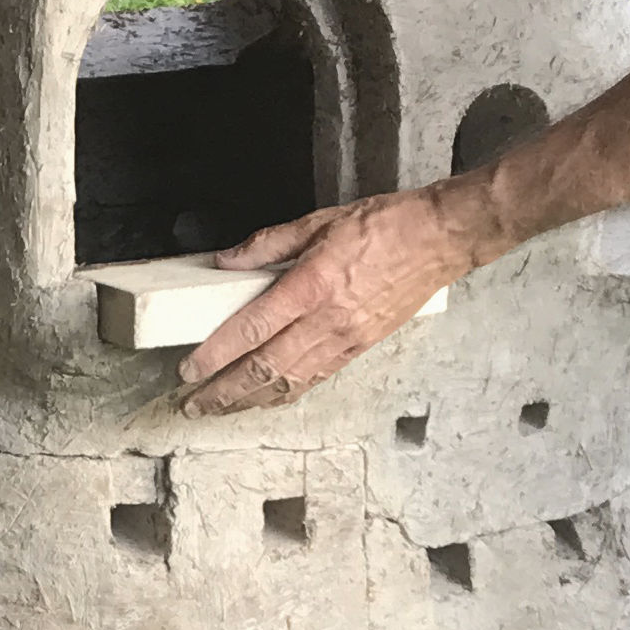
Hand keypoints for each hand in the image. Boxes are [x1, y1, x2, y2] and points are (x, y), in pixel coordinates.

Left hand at [177, 188, 480, 413]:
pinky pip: (315, 379)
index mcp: (313, 285)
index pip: (252, 329)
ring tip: (219, 409)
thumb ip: (268, 243)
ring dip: (249, 400)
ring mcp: (346, 340)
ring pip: (289, 382)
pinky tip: (265, 398)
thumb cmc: (386, 225)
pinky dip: (285, 393)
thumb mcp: (319, 221)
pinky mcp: (360, 348)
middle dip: (224, 392)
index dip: (216, 354)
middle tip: (192, 404)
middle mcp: (328, 321)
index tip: (189, 369)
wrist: (440, 239)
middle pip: (265, 369)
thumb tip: (228, 260)